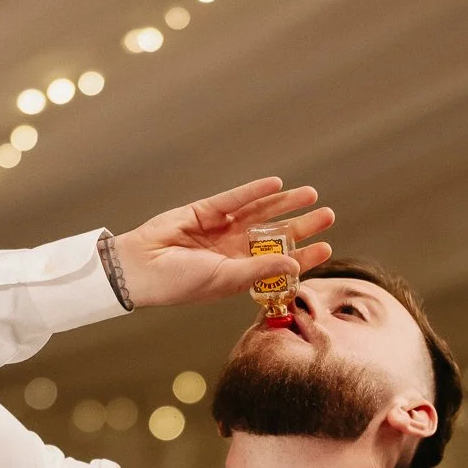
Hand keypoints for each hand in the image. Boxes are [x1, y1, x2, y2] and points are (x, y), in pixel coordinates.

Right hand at [110, 178, 335, 308]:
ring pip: (260, 213)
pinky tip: (277, 184)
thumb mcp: (226, 279)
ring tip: (310, 195)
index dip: (302, 255)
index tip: (326, 247)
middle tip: (327, 215)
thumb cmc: (180, 282)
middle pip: (275, 234)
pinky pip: (236, 198)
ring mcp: (221, 229)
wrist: (141, 267)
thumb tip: (294, 264)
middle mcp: (233, 250)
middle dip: (301, 225)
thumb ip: (260, 270)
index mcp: (239, 273)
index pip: (278, 262)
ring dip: (285, 203)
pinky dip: (256, 190)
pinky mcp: (207, 210)